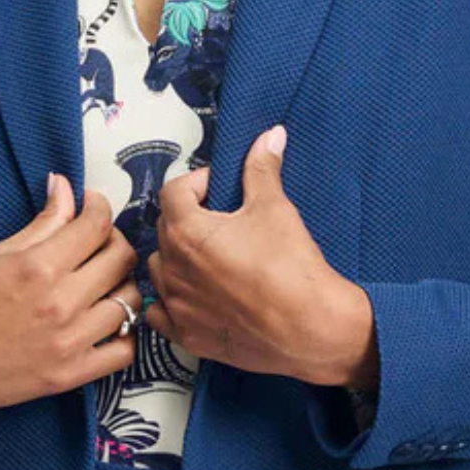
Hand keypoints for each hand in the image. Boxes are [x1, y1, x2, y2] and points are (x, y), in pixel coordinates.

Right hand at [0, 177, 142, 432]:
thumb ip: (41, 223)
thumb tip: (64, 187)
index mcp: (38, 267)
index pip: (97, 225)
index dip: (99, 208)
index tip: (91, 208)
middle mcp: (60, 303)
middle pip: (121, 259)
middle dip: (114, 242)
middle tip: (97, 244)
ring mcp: (69, 342)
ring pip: (130, 301)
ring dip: (121, 285)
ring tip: (101, 284)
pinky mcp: (70, 376)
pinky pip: (124, 351)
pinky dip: (124, 334)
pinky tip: (104, 323)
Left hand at [142, 125, 378, 388]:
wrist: (310, 328)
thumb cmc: (290, 265)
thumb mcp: (275, 208)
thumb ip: (262, 169)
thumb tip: (271, 134)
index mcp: (186, 231)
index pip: (173, 192)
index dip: (196, 183)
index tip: (220, 188)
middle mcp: (172, 267)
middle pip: (165, 229)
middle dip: (188, 218)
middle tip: (221, 221)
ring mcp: (176, 305)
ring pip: (161, 270)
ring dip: (178, 259)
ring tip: (210, 259)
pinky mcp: (185, 335)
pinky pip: (159, 313)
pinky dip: (171, 302)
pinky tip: (194, 297)